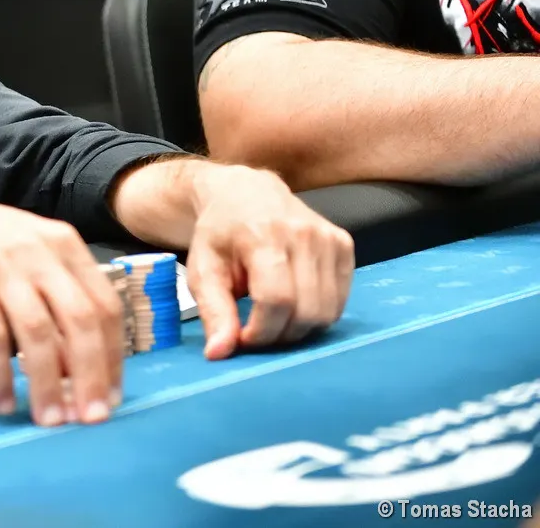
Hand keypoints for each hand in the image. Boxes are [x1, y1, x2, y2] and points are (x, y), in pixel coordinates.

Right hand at [0, 184, 122, 426]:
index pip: (104, 305)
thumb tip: (81, 361)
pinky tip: (1, 400)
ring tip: (47, 418)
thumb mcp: (26, 250)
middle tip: (89, 417)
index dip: (113, 356)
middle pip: (80, 321)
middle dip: (90, 377)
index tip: (111, 395)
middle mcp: (37, 251)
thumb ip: (57, 291)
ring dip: (46, 384)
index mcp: (62, 243)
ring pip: (38, 335)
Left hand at [184, 162, 353, 359]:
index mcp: (263, 235)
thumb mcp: (202, 269)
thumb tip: (219, 354)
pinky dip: (317, 311)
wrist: (244, 193)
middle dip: (280, 334)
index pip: (276, 301)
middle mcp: (304, 234)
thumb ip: (213, 311)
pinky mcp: (344, 244)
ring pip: (327, 311)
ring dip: (299, 327)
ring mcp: (330, 237)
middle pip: (306, 311)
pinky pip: (340, 300)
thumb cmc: (219, 234)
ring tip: (273, 314)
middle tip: (257, 328)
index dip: (261, 332)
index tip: (243, 338)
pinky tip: (294, 299)